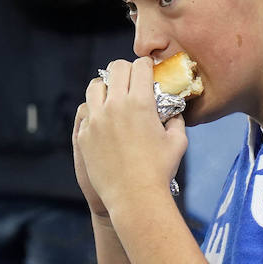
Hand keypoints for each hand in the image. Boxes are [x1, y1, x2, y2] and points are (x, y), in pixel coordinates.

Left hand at [73, 58, 186, 217]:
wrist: (134, 197)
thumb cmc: (160, 171)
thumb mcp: (178, 142)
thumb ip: (176, 120)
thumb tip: (173, 110)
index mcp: (140, 102)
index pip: (140, 66)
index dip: (146, 66)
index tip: (148, 72)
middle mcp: (115, 105)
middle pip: (116, 68)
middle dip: (126, 70)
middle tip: (130, 80)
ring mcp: (96, 119)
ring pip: (95, 86)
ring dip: (106, 87)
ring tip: (112, 96)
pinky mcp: (84, 135)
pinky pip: (86, 111)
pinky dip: (95, 111)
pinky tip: (103, 121)